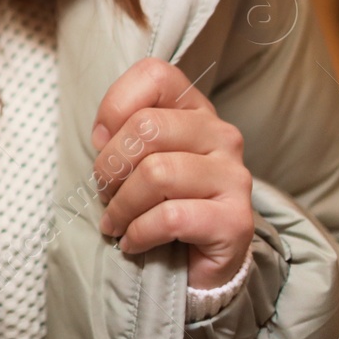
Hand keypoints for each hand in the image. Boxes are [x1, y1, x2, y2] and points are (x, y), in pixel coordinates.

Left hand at [91, 57, 253, 289]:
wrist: (201, 262)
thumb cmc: (161, 201)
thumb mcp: (138, 157)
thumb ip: (123, 132)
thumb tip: (102, 138)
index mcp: (195, 110)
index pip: (154, 75)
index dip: (114, 106)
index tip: (101, 141)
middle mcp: (221, 135)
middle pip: (147, 127)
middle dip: (110, 165)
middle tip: (105, 192)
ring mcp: (234, 176)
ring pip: (156, 174)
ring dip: (122, 205)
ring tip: (116, 221)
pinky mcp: (236, 220)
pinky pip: (171, 217)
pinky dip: (139, 232)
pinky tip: (133, 241)